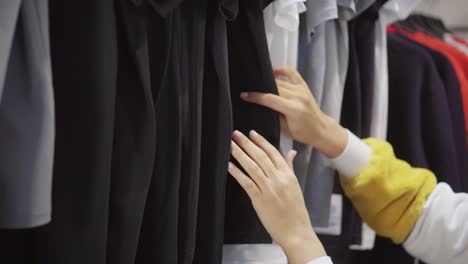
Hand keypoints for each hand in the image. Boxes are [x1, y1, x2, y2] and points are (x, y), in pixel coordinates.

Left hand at [228, 130, 326, 263]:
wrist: (296, 231)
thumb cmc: (296, 210)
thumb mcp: (295, 185)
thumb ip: (290, 167)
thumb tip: (291, 152)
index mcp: (288, 174)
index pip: (273, 152)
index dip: (261, 141)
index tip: (252, 133)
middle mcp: (278, 179)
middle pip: (260, 156)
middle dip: (247, 144)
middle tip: (236, 134)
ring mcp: (269, 189)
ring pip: (252, 167)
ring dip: (240, 154)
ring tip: (231, 146)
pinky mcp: (260, 200)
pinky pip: (247, 183)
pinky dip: (237, 173)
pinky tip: (230, 166)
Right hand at [241, 66, 347, 157]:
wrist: (321, 129)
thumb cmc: (303, 132)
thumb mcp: (284, 128)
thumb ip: (273, 115)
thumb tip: (260, 105)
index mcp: (293, 109)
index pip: (269, 99)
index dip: (254, 97)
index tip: (244, 95)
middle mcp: (297, 96)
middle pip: (273, 88)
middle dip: (259, 88)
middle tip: (248, 89)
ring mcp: (301, 89)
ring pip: (279, 81)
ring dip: (268, 83)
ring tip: (257, 84)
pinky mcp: (303, 86)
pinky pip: (291, 72)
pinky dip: (281, 70)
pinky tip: (273, 72)